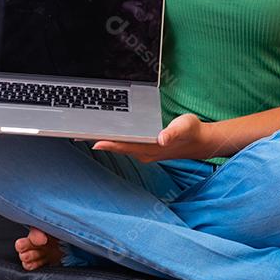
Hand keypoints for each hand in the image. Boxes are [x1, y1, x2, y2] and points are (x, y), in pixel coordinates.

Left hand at [88, 113, 210, 162]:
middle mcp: (145, 152)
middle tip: (79, 135)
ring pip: (120, 147)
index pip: (126, 145)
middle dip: (100, 141)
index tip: (93, 141)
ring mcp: (145, 152)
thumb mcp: (184, 127)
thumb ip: (173, 132)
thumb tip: (162, 138)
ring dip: (105, 141)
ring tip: (86, 135)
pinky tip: (107, 136)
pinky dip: (114, 141)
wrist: (200, 141)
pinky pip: (126, 146)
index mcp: (152, 147)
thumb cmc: (192, 132)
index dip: (109, 143)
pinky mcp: (145, 149)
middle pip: (119, 147)